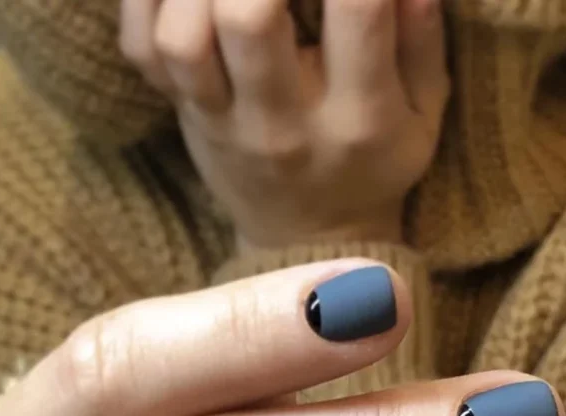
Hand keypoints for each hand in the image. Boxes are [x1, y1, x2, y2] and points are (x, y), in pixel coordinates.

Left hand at [119, 0, 449, 249]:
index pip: (357, 9)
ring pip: (183, 36)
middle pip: (248, 16)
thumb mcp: (423, 115)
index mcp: (360, 116)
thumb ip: (422, 39)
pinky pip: (142, 49)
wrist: (311, 241)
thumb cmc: (372, 164)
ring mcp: (225, 123)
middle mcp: (285, 122)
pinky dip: (146, 0)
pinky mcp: (186, 116)